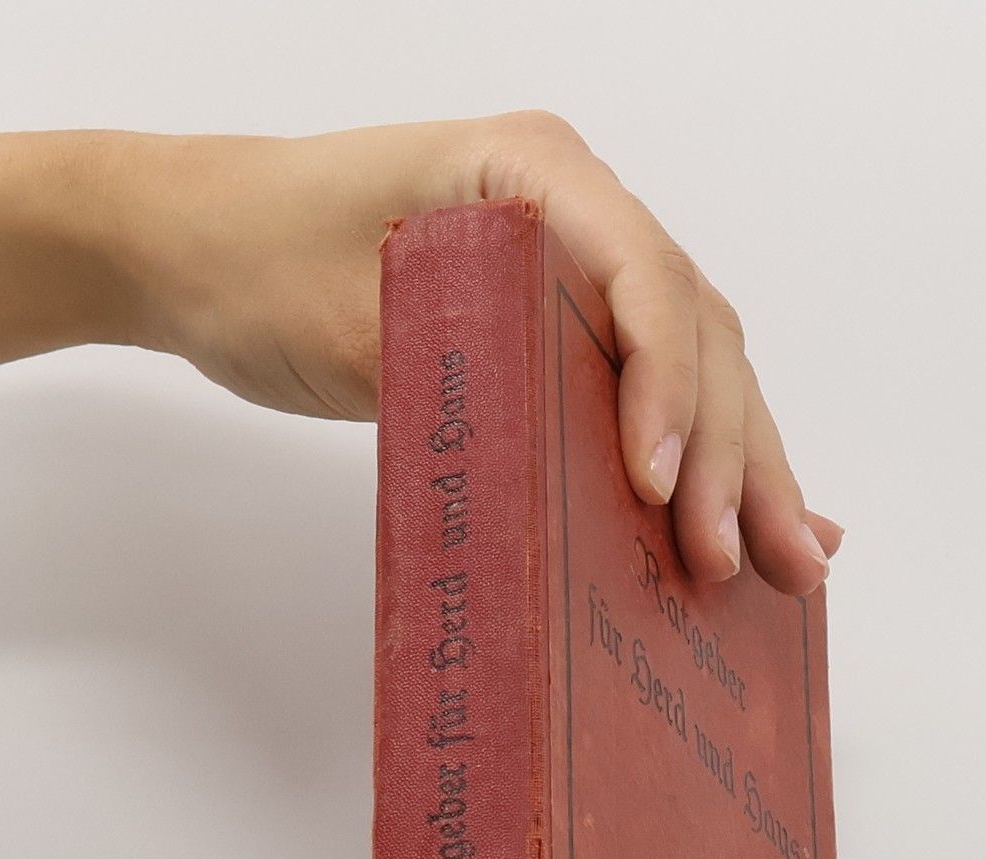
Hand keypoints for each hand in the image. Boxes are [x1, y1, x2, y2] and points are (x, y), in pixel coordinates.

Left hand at [0, 117, 841, 592]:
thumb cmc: (254, 260)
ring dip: (750, 465)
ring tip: (799, 559)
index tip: (662, 491)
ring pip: (697, 364)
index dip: (670, 393)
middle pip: (694, 332)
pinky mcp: (555, 318)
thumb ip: (482, 378)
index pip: (645, 280)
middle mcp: (573, 205)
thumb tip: (600, 483)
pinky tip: (759, 509)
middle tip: (762, 562)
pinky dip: (705, 451)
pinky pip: (652, 382)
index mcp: (533, 169)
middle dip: (738, 454)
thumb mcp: (360, 324)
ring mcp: (573, 260)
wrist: (187, 245)